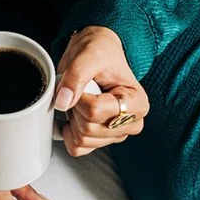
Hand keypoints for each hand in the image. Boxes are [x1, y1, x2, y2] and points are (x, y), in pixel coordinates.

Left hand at [54, 26, 149, 156]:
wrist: (96, 52)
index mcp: (137, 103)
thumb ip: (76, 75)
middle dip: (75, 108)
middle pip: (87, 129)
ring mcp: (116, 134)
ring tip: (81, 100)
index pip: (95, 111)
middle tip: (82, 90)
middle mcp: (131, 122)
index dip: (80, 97)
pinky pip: (77, 148)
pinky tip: (73, 115)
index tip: (85, 83)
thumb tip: (63, 102)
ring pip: (81, 140)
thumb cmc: (100, 51)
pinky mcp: (102, 141)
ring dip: (73, 119)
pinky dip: (68, 133)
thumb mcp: (89, 55)